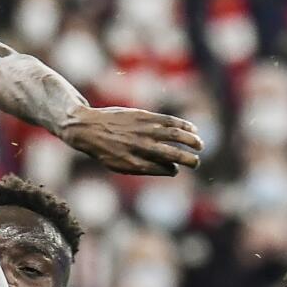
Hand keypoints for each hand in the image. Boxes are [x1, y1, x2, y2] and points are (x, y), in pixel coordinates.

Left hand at [59, 105, 203, 175]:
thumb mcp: (117, 165)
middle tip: (196, 163)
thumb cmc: (104, 149)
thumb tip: (170, 169)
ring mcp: (142, 131)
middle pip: (172, 155)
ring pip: (174, 135)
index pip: (162, 169)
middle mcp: (139, 147)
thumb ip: (143, 168)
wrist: (87, 127)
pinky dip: (184, 125)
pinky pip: (168, 120)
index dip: (172, 169)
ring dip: (191, 140)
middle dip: (188, 159)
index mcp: (132, 163)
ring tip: (200, 145)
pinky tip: (193, 129)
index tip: (176, 168)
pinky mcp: (143, 117)